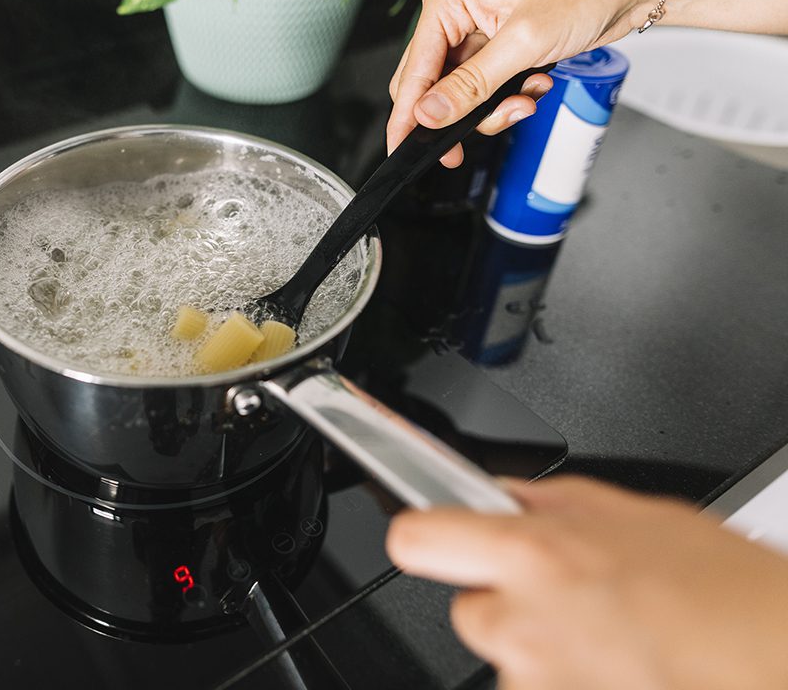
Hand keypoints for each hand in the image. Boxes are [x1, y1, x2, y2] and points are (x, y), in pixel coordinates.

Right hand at [386, 0, 661, 165]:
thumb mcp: (522, 44)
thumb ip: (471, 85)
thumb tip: (429, 114)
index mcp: (448, 2)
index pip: (414, 71)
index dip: (408, 115)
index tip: (403, 149)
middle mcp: (455, 17)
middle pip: (431, 87)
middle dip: (462, 113)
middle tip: (486, 127)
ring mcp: (475, 35)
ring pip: (460, 97)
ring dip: (493, 109)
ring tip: (526, 100)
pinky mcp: (496, 50)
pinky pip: (484, 93)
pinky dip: (508, 100)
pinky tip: (535, 85)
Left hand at [386, 475, 787, 689]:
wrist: (783, 661)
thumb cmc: (732, 596)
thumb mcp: (641, 516)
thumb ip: (554, 505)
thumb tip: (504, 495)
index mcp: (533, 556)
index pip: (416, 540)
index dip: (426, 535)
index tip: (439, 535)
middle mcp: (521, 623)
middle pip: (468, 610)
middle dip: (506, 602)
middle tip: (569, 598)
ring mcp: (536, 682)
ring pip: (508, 660)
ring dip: (543, 651)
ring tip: (612, 639)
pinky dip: (570, 682)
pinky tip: (620, 668)